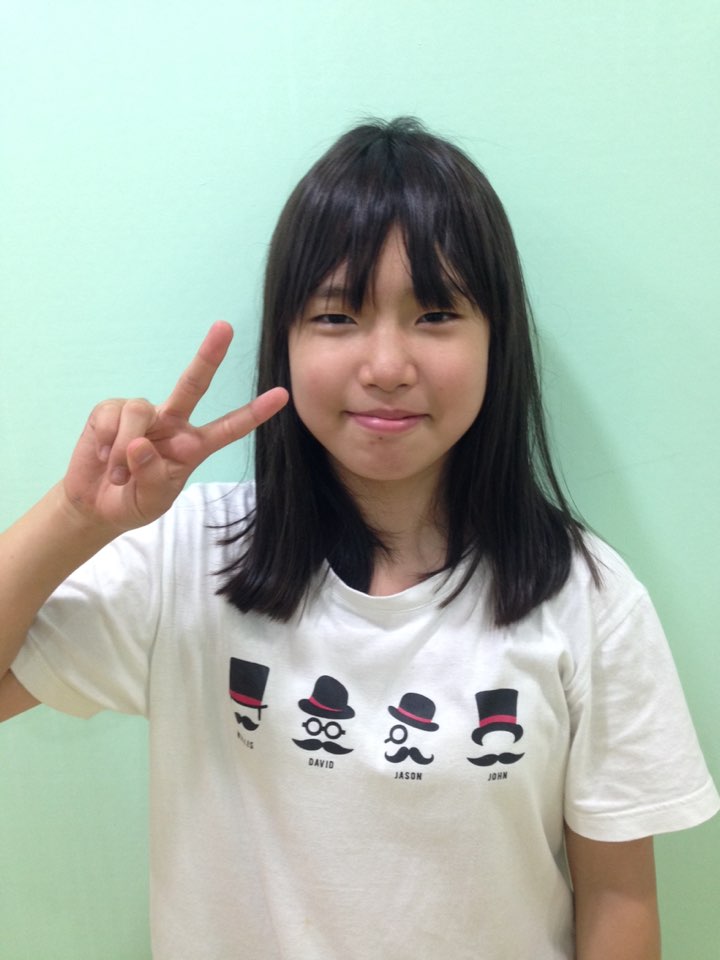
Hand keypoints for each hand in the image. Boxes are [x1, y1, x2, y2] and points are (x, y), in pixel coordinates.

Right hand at [62, 322, 287, 532]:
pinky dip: (106, 442)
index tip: (282, 395)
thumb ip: (151, 477)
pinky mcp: (111, 411)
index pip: (229, 428)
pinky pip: (111, 416)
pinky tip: (104, 458)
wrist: (97, 505)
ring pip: (140, 410)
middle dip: (209, 355)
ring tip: (118, 474)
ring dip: (125, 447)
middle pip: (193, 385)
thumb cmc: (132, 502)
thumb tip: (140, 444)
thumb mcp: (150, 501)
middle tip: (225, 327)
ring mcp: (143, 414)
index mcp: (193, 446)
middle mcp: (172, 423)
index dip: (254, 412)